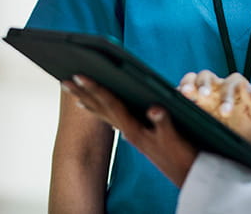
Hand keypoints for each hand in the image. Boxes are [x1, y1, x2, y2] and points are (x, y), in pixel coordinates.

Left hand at [62, 76, 196, 186]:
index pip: (110, 104)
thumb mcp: (174, 137)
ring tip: (74, 91)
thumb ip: (163, 122)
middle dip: (82, 93)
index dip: (95, 88)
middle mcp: (128, 131)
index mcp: (134, 128)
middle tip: (64, 81)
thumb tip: (154, 109)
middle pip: (100, 108)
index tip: (80, 76)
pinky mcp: (135, 135)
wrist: (185, 174)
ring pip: (103, 113)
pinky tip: (95, 106)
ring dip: (87, 101)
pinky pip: (112, 118)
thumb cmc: (180, 156)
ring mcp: (130, 133)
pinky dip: (100, 109)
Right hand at [179, 70, 250, 153]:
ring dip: (187, 85)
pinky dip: (176, 95)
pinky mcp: (193, 106)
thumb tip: (247, 86)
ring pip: (191, 81)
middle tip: (202, 95)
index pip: (229, 84)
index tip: (225, 112)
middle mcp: (218, 88)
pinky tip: (174, 103)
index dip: (227, 95)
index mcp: (236, 87)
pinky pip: (181, 96)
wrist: (245, 146)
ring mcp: (203, 96)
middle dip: (203, 84)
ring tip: (184, 94)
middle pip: (206, 76)